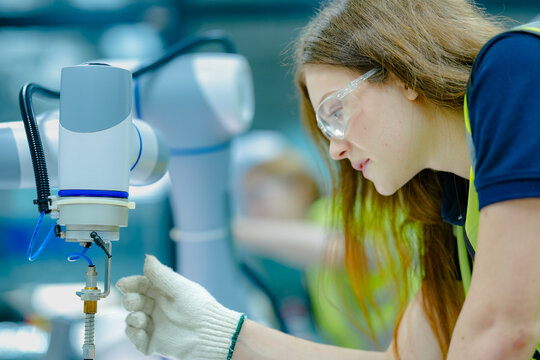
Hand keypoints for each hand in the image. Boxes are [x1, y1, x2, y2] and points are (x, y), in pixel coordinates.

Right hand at [116, 255, 244, 359]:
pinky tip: (140, 331)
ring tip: (141, 318)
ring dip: (132, 318)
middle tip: (132, 301)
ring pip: (132, 320)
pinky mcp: (154, 342)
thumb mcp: (180, 288)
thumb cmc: (199, 307)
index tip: (122, 284)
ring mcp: (155, 325)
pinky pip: (137, 339)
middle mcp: (157, 308)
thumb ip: (161, 274)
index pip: (141, 285)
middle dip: (130, 300)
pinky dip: (134, 336)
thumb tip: (147, 258)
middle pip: (134, 302)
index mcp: (163, 292)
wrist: (210, 332)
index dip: (130, 284)